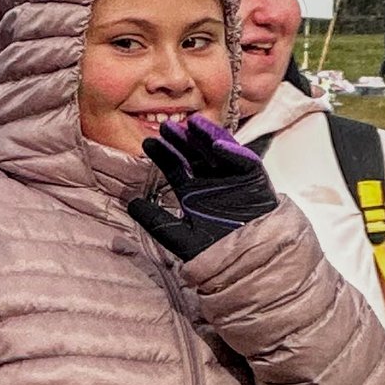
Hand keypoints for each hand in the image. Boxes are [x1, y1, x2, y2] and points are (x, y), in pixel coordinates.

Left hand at [126, 113, 278, 261]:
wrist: (249, 261)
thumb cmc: (215, 251)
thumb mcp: (181, 237)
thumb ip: (156, 221)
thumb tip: (131, 204)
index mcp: (192, 190)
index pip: (175, 166)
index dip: (163, 154)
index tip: (148, 143)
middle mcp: (210, 179)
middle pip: (194, 153)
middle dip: (181, 139)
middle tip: (166, 127)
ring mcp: (232, 176)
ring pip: (218, 151)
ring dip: (206, 136)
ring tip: (193, 123)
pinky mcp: (253, 179)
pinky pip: (244, 161)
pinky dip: (232, 152)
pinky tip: (218, 145)